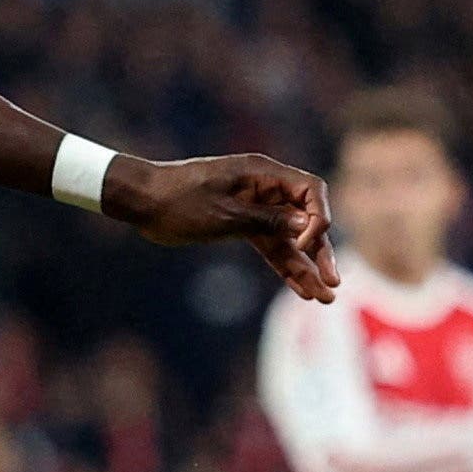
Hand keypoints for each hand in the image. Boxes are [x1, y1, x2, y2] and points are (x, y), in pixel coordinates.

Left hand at [108, 153, 335, 301]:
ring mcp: (254, 208)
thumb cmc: (177, 201)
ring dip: (305, 267)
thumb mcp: (223, 214)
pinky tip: (300, 289)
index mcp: (263, 174)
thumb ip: (266, 221)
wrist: (139, 200)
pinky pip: (269, 246)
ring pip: (288, 240)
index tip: (303, 244)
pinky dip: (283, 266)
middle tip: (334, 281)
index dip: (318, 218)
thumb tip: (308, 227)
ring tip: (324, 297)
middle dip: (320, 252)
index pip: (311, 191)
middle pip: (305, 220)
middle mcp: (264, 189)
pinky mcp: (240, 225)